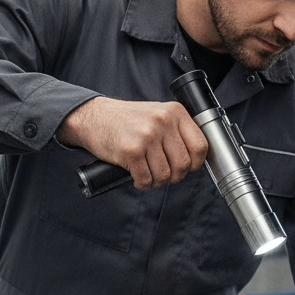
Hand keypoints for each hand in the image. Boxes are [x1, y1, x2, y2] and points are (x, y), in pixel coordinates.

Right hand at [57, 96, 206, 189]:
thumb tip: (196, 160)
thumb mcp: (157, 115)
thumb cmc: (127, 121)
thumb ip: (177, 131)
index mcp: (174, 112)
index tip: (186, 167)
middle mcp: (163, 121)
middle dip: (173, 176)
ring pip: (164, 175)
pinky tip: (135, 175)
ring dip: (155, 181)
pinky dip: (141, 183)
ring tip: (145, 172)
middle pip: (183, 165)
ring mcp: (147, 135)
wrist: (93, 117)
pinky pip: (146, 179)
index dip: (195, 163)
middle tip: (162, 172)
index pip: (201, 146)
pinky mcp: (131, 150)